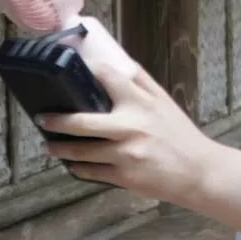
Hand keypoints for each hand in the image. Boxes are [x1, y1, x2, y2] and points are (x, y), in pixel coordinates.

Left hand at [39, 56, 223, 205]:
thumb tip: (119, 63)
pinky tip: (73, 165)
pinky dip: (78, 168)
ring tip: (50, 146)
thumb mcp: (165, 103)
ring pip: (80, 151)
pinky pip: (90, 172)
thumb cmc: (180, 134)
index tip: (67, 70)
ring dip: (60, 148)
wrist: (198, 171)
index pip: (106, 77)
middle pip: (81, 121)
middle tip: (42, 118)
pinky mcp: (123, 176)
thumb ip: (142, 83)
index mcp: (141, 103)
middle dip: (56, 120)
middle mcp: (130, 127)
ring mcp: (125, 153)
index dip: (85, 71)